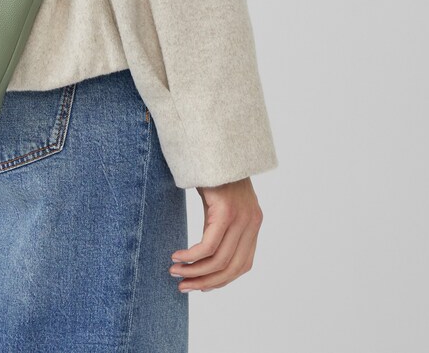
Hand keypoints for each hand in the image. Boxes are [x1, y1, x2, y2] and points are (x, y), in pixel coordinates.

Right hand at [168, 177, 263, 292]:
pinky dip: (191, 256)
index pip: (242, 265)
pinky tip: (177, 257)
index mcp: (253, 223)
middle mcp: (252, 223)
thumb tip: (206, 253)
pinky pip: (208, 246)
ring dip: (194, 272)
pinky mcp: (226, 211)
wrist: (213, 142)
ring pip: (219, 260)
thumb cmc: (212, 170)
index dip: (221, 281)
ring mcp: (241, 217)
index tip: (200, 286)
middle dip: (205, 282)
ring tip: (175, 273)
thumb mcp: (221, 203)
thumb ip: (221, 225)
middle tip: (183, 286)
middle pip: (231, 268)